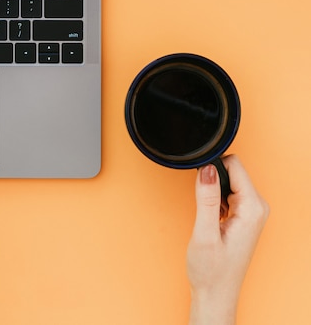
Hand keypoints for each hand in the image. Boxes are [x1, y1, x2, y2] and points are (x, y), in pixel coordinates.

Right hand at [187, 155, 268, 324]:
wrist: (215, 293)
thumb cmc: (211, 270)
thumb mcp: (204, 234)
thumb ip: (206, 199)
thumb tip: (207, 169)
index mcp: (252, 208)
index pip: (235, 165)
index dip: (212, 168)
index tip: (199, 184)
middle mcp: (257, 207)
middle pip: (232, 171)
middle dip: (212, 181)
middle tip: (202, 206)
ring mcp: (252, 212)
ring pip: (229, 182)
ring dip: (212, 192)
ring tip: (206, 215)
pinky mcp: (244, 216)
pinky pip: (228, 193)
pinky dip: (214, 200)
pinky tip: (210, 218)